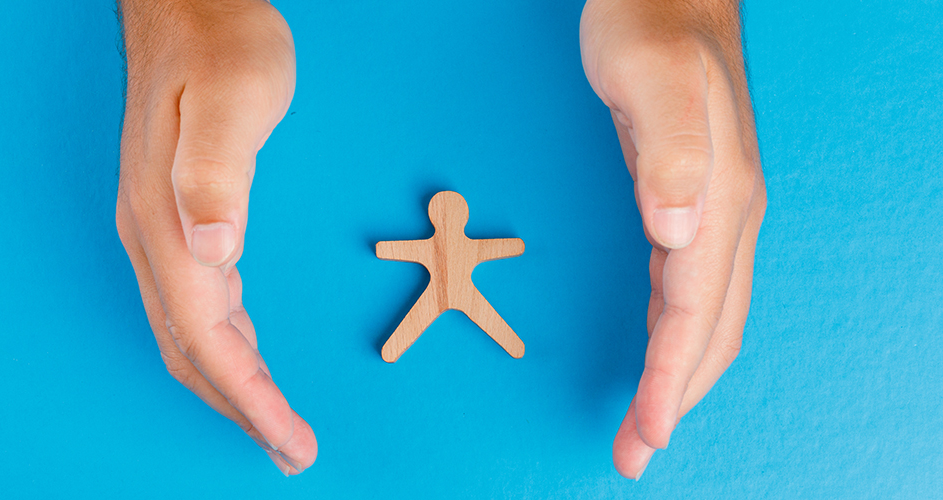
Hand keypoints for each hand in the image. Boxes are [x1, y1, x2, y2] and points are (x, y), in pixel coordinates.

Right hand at [115, 0, 315, 474]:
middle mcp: (157, 238)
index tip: (291, 440)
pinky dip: (229, 351)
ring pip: (195, 337)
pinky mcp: (182, 223)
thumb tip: (212, 252)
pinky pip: (202, 308)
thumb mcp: (230, 99)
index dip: (249, 398)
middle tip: (294, 451)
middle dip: (244, 411)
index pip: (207, 336)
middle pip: (195, 352)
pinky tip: (251, 363)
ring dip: (235, 389)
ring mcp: (164, 233)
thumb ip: (214, 173)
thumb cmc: (221, 47)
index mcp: (167, 223)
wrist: (194, 9)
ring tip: (277, 427)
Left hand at [580, 0, 766, 478]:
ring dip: (678, 376)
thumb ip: (668, 152)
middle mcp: (725, 216)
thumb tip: (678, 233)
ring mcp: (714, 212)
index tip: (644, 433)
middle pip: (710, 330)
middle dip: (675, 398)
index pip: (694, 311)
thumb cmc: (651, 28)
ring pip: (705, 317)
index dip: (670, 378)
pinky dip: (676, 336)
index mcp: (719, 199)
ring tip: (645, 423)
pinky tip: (660, 352)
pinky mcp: (692, 205)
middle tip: (635, 453)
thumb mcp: (650, 77)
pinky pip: (691, 290)